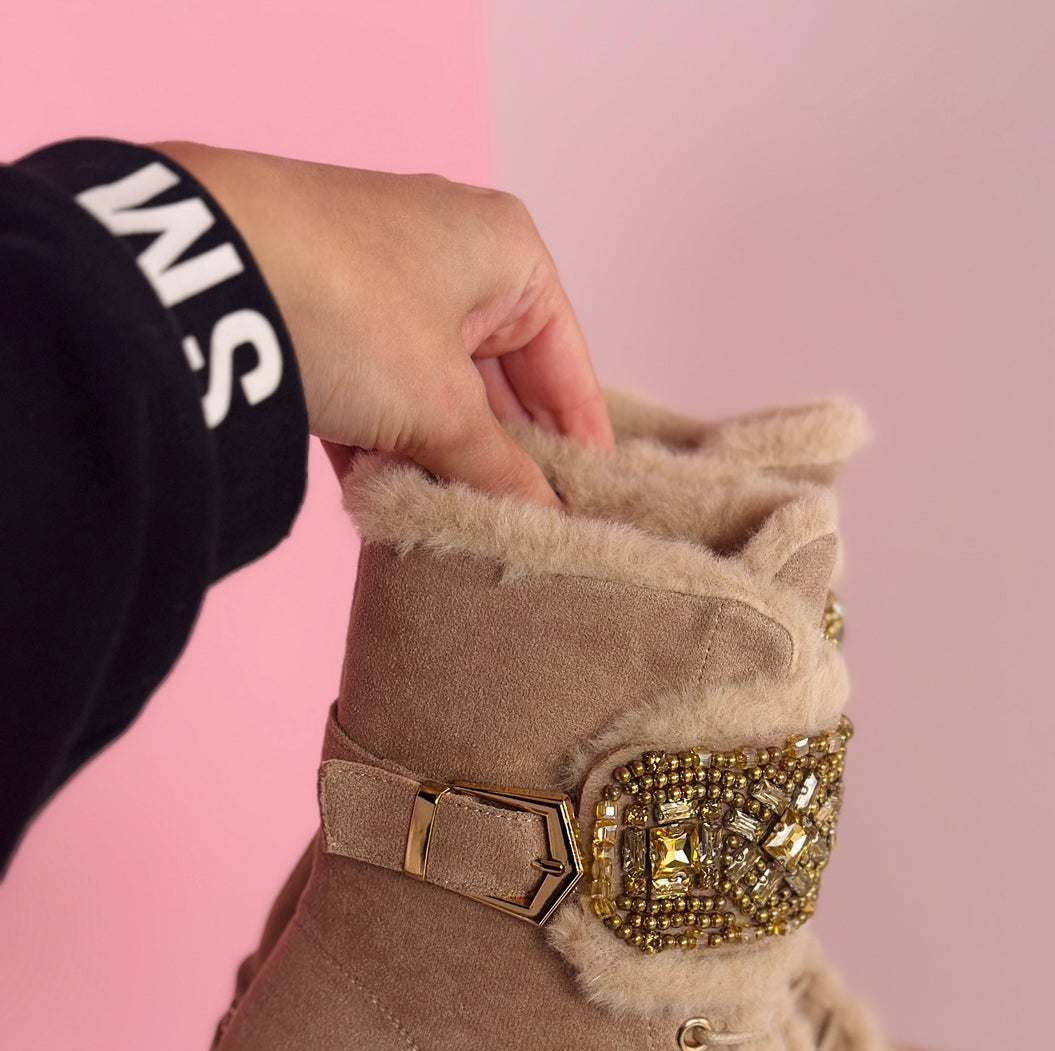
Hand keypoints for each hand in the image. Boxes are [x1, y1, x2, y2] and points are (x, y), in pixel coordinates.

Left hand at [153, 142, 611, 504]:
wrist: (194, 271)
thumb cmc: (347, 309)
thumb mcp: (441, 410)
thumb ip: (499, 471)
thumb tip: (540, 520)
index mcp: (505, 249)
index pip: (565, 362)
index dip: (578, 441)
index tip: (589, 507)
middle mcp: (447, 248)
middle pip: (498, 380)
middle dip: (497, 457)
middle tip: (512, 528)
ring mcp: (375, 277)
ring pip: (429, 390)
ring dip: (432, 458)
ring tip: (440, 519)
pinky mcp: (314, 308)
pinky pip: (371, 390)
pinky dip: (377, 442)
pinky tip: (375, 495)